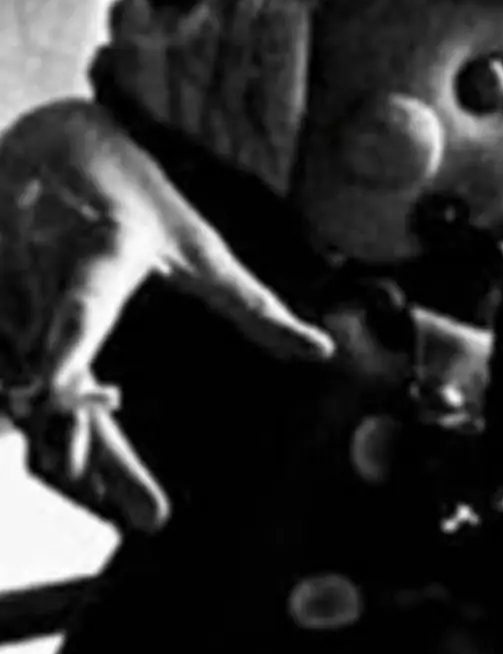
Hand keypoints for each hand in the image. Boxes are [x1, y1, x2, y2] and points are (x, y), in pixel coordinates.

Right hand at [0, 98, 334, 533]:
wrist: (47, 141)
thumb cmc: (135, 194)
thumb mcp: (200, 244)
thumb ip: (252, 304)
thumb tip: (320, 350)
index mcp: (101, 252)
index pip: (82, 301)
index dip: (67, 339)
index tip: (57, 380)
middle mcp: (39, 275)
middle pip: (52, 377)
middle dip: (91, 450)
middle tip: (146, 512)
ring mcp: (1, 294)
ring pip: (20, 390)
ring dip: (68, 450)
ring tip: (127, 501)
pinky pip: (8, 383)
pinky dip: (42, 424)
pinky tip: (83, 465)